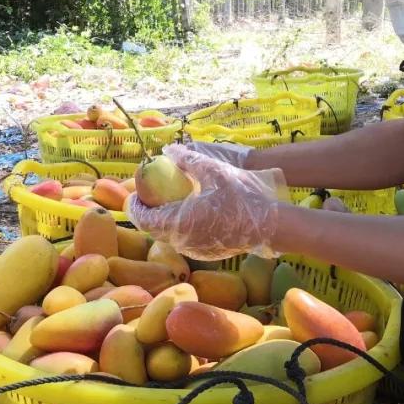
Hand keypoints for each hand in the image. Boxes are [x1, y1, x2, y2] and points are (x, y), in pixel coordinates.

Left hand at [127, 144, 287, 260]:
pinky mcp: (206, 254)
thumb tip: (168, 149)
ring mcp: (195, 250)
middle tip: (147, 195)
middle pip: (154, 230)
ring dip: (162, 220)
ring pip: (169, 236)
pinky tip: (186, 212)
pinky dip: (178, 227)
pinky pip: (184, 240)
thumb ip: (189, 159)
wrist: (271, 226)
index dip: (134, 207)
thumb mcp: (215, 172)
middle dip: (147, 213)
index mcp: (180, 223)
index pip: (144, 220)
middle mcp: (183, 241)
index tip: (133, 194)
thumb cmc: (243, 198)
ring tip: (165, 202)